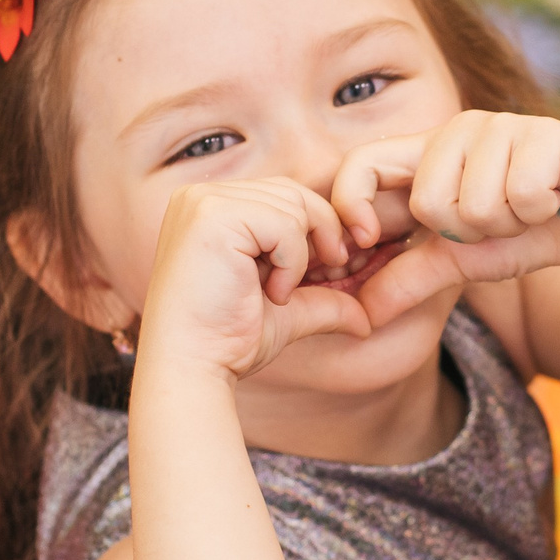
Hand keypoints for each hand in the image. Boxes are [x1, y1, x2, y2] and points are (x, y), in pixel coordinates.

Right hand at [137, 179, 372, 378]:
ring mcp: (203, 203)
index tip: (331, 268)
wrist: (191, 367)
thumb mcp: (286, 311)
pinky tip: (272, 293)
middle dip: (320, 235)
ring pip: (293, 205)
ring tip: (279, 293)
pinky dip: (292, 262)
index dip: (315, 228)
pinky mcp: (213, 217)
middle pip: (292, 192)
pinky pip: (284, 223)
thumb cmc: (227, 341)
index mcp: (209, 207)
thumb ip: (324, 300)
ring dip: (300, 256)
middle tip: (327, 275)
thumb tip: (368, 321)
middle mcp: (199, 196)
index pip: (282, 193)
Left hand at [331, 112, 559, 326]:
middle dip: (467, 234)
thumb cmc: (524, 236)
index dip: (353, 204)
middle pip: (428, 202)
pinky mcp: (544, 132)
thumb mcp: (459, 262)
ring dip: (509, 225)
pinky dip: (540, 212)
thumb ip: (408, 279)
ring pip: (478, 203)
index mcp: (426, 155)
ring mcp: (502, 125)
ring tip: (526, 210)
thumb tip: (360, 316)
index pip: (361, 164)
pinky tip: (553, 198)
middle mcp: (458, 130)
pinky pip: (522, 192)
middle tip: (497, 222)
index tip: (371, 241)